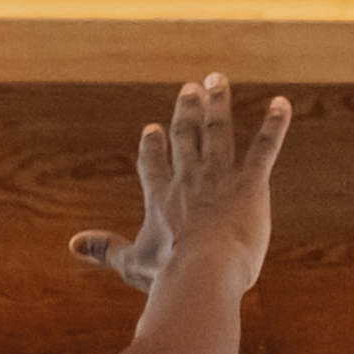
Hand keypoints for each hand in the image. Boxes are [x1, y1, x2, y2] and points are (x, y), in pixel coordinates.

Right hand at [76, 72, 293, 307]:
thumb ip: (105, 249)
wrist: (202, 272)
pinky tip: (281, 103)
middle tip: (190, 88)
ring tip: (217, 80)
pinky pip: (264, 147)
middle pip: (185, 135)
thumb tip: (72, 244)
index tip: (151, 130)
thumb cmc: (167, 274)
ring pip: (218, 130)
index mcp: (160, 196)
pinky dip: (274, 124)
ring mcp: (219, 177)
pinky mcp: (250, 183)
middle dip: (187, 110)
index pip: (153, 163)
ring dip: (218, 103)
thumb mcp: (131, 263)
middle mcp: (188, 178)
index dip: (152, 146)